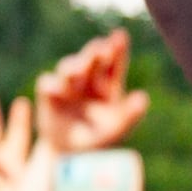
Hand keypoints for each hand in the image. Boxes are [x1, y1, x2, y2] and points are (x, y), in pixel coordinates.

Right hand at [31, 28, 147, 156]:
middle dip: (95, 53)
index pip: (114, 64)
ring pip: (68, 67)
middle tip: (101, 48)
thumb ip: (129, 115)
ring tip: (78, 72)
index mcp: (108, 86)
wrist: (68, 155)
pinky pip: (47, 83)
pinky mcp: (48, 93)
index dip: (117, 49)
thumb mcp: (115, 130)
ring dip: (74, 67)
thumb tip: (144, 98)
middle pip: (91, 60)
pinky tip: (56, 89)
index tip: (120, 36)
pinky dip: (52, 84)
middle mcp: (88, 80)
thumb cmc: (96, 140)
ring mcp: (67, 84)